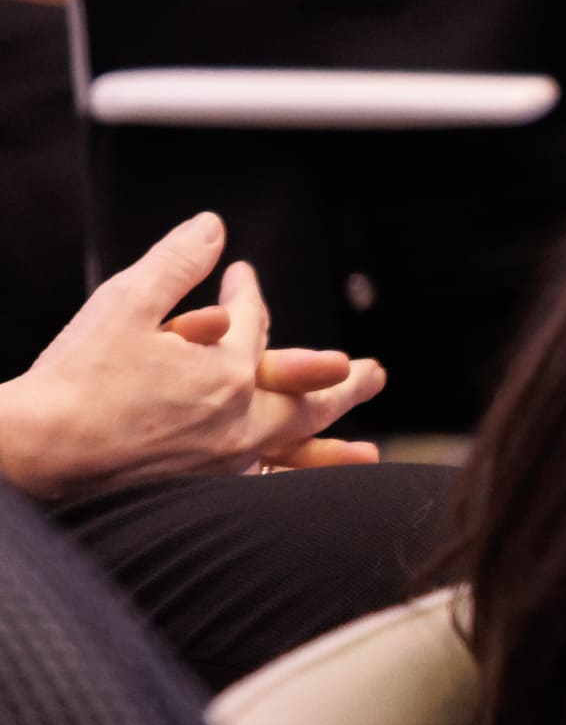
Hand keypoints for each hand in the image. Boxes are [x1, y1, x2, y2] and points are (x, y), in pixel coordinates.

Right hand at [0, 216, 384, 500]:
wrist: (30, 454)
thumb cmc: (72, 381)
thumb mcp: (126, 303)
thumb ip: (175, 263)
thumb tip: (213, 226)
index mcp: (226, 371)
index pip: (251, 323)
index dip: (247, 294)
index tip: (242, 277)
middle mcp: (237, 421)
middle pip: (306, 396)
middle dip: (341, 381)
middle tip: (373, 372)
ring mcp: (221, 463)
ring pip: (291, 449)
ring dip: (330, 447)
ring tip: (367, 455)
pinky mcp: (199, 494)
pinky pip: (259, 490)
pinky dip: (285, 488)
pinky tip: (295, 498)